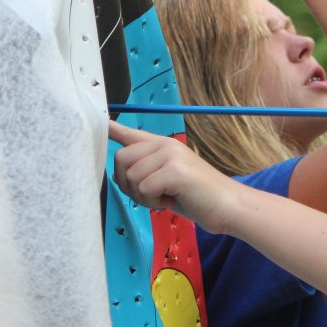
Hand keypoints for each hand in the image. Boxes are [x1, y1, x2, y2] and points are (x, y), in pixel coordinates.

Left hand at [109, 121, 238, 230]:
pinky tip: (169, 202)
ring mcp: (170, 155)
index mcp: (162, 144)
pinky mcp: (175, 170)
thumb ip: (147, 169)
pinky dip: (153, 202)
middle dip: (127, 184)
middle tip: (149, 195)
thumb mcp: (168, 178)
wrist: (228, 205)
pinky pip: (144, 188)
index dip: (111, 128)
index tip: (98, 120)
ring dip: (142, 197)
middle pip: (121, 159)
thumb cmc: (197, 196)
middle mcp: (164, 144)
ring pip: (131, 177)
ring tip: (164, 198)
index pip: (130, 132)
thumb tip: (122, 171)